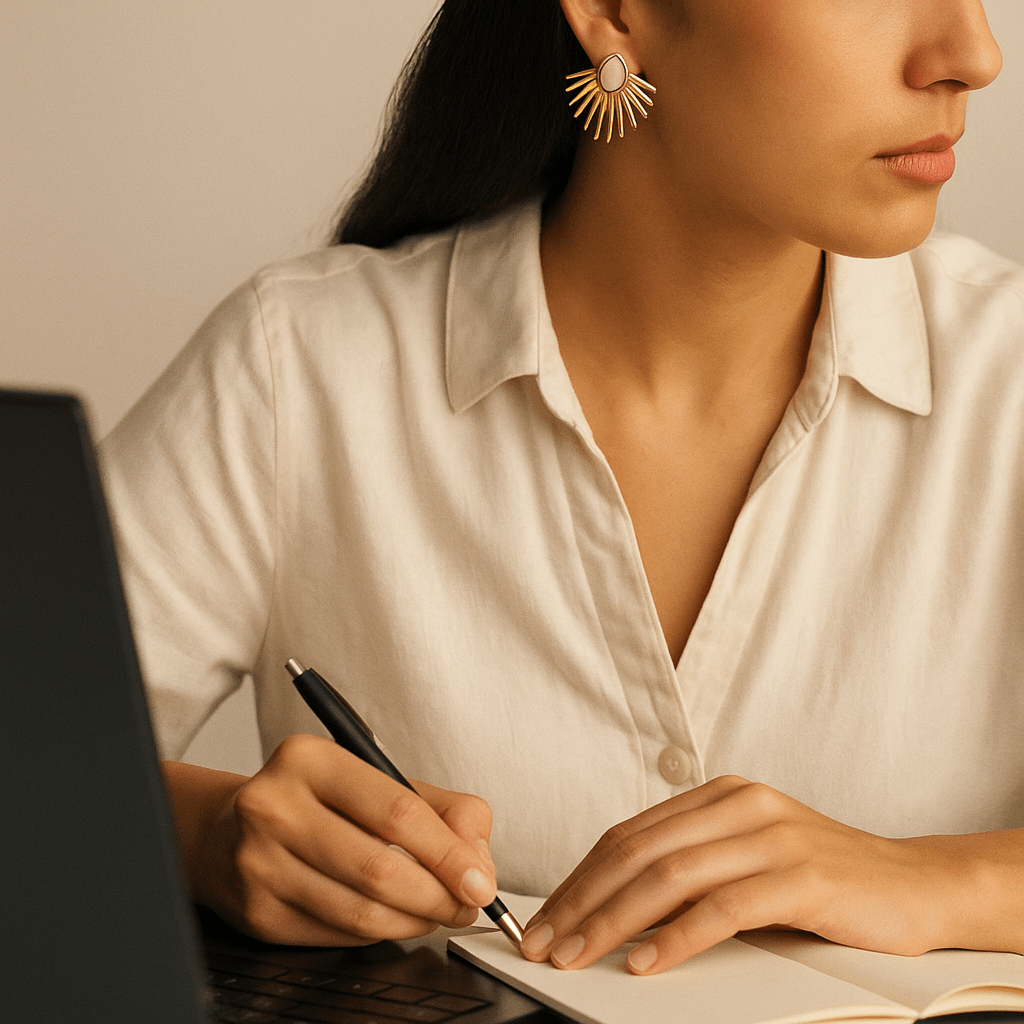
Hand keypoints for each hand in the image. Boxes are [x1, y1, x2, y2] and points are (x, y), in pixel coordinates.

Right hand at [171, 734, 497, 944]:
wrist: (226, 830)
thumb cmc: (316, 802)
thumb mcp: (376, 780)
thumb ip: (441, 809)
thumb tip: (477, 861)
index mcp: (310, 759)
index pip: (396, 811)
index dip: (449, 853)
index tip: (480, 880)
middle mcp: (275, 807)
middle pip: (380, 868)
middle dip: (439, 895)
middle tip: (466, 904)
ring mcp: (259, 864)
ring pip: (362, 912)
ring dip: (416, 920)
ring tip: (438, 912)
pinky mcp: (258, 913)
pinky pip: (339, 935)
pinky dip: (381, 934)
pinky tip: (395, 919)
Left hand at [519, 775, 969, 974]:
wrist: (914, 884)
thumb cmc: (824, 879)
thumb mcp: (747, 857)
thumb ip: (692, 866)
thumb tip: (612, 905)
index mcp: (719, 796)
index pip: (628, 834)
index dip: (580, 878)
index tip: (546, 918)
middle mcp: (739, 805)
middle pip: (637, 852)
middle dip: (582, 901)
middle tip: (546, 942)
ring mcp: (770, 836)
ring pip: (669, 876)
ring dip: (613, 921)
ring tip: (579, 955)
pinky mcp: (800, 876)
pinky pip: (722, 907)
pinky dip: (676, 937)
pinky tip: (646, 962)